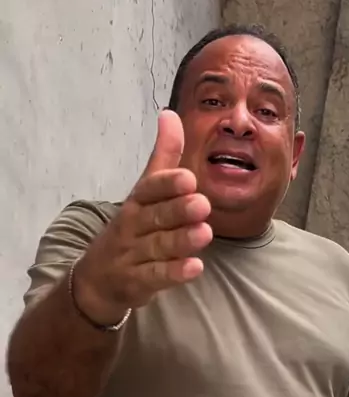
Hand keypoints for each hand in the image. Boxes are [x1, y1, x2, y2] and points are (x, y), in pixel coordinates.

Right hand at [74, 110, 212, 323]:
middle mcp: (133, 226)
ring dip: (181, 240)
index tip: (188, 178)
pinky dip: (175, 273)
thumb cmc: (130, 229)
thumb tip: (171, 114)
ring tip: (204, 233)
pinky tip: (195, 267)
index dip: (167, 185)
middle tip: (202, 204)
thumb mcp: (143, 192)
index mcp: (136, 202)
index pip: (149, 190)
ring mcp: (133, 256)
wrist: (96, 280)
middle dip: (178, 210)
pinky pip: (156, 277)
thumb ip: (162, 157)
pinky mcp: (138, 282)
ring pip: (159, 247)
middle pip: (155, 217)